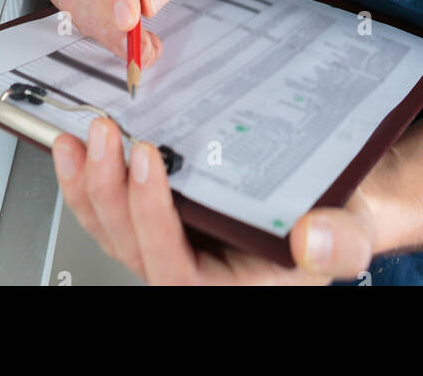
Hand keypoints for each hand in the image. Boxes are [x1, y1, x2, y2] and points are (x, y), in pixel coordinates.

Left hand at [51, 119, 377, 285]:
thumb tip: (313, 238)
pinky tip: (74, 150)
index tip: (148, 157)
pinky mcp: (152, 230)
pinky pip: (108, 214)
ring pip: (109, 230)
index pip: (173, 267)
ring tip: (82, 135)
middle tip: (107, 131)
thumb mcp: (348, 233)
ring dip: (87, 183)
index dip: (151, 214)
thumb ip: (339, 241)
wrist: (322, 212)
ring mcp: (163, 252)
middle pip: (128, 244)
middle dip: (108, 187)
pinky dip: (85, 182)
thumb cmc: (330, 226)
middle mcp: (186, 277)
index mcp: (224, 290)